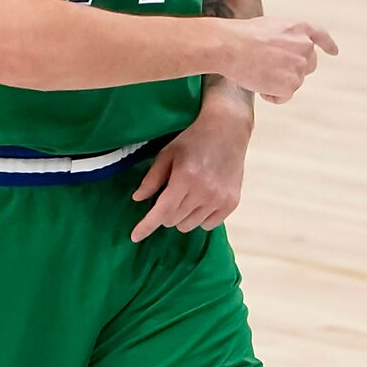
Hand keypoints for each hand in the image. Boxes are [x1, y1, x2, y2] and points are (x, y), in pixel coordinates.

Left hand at [130, 103, 251, 241]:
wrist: (228, 129)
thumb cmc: (194, 139)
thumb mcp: (168, 153)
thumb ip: (152, 178)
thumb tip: (138, 199)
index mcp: (185, 178)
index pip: (162, 211)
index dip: (146, 226)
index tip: (135, 236)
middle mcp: (203, 192)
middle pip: (173, 220)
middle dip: (165, 212)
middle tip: (170, 194)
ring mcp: (219, 199)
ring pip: (189, 225)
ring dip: (181, 216)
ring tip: (187, 196)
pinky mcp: (231, 203)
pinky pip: (208, 225)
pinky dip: (200, 218)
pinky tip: (202, 201)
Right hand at [215, 16, 336, 102]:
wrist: (231, 46)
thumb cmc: (242, 36)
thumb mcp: (270, 27)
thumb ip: (285, 38)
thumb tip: (282, 53)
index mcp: (300, 28)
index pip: (320, 36)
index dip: (327, 45)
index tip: (334, 52)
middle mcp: (305, 47)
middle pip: (308, 66)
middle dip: (294, 70)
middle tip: (270, 69)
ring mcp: (300, 66)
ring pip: (293, 83)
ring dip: (276, 83)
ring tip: (257, 71)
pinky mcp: (292, 84)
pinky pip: (283, 96)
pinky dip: (271, 95)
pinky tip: (258, 82)